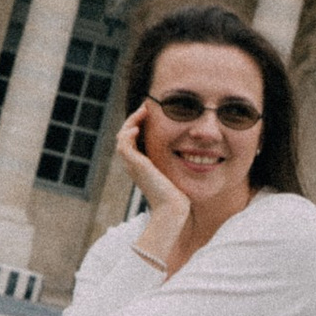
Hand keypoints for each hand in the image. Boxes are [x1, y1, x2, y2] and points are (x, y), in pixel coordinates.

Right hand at [113, 102, 188, 260]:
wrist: (173, 209)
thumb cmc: (178, 196)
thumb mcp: (177, 174)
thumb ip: (177, 163)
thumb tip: (193, 153)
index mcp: (141, 166)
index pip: (133, 140)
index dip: (139, 125)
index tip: (151, 113)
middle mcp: (134, 164)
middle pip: (125, 135)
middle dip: (134, 119)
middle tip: (146, 107)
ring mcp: (132, 165)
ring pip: (122, 136)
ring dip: (131, 121)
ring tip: (143, 111)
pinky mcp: (135, 165)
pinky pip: (124, 144)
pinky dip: (129, 132)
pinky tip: (139, 127)